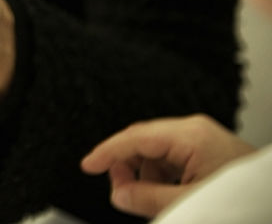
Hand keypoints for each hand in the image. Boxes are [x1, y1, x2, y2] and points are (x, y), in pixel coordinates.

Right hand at [81, 114, 256, 217]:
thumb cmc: (243, 202)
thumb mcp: (188, 202)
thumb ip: (147, 198)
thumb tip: (120, 193)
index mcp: (190, 135)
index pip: (134, 137)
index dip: (106, 151)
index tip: (88, 165)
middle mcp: (195, 130)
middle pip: (143, 140)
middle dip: (127, 166)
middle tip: (119, 190)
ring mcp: (204, 139)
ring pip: (157, 151)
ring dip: (146, 174)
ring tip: (149, 200)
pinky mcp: (210, 151)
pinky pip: (173, 158)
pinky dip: (162, 176)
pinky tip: (165, 195)